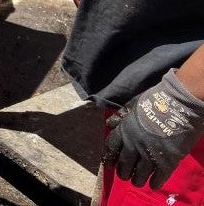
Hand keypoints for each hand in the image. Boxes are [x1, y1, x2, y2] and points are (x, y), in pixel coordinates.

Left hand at [103, 69, 203, 188]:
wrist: (178, 106)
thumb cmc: (155, 101)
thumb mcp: (133, 105)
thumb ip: (121, 116)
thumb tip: (109, 124)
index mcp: (124, 130)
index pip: (111, 147)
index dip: (109, 157)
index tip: (108, 164)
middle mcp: (134, 145)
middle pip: (124, 164)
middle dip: (122, 171)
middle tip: (124, 175)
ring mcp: (149, 155)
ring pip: (139, 174)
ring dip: (136, 179)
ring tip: (136, 182)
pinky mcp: (167, 162)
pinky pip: (158, 177)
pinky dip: (155, 182)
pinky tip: (153, 184)